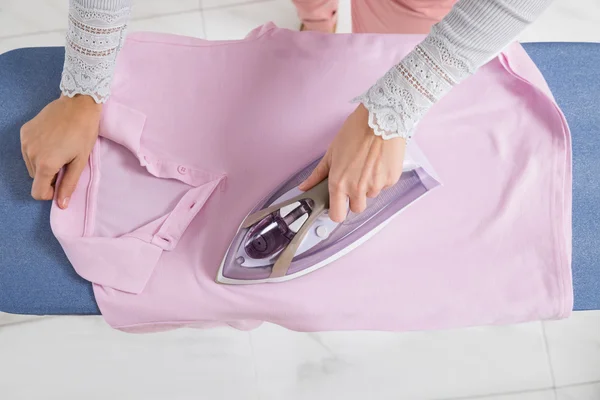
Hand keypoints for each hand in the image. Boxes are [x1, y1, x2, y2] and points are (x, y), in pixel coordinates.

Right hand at [20, 95, 101, 208]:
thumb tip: (61, 205)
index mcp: (45, 164)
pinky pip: (28, 150)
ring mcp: (25, 142)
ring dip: (43, 164)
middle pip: (36, 178)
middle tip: (65, 163)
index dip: (50, 193)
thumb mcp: (80, 161)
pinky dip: (38, 151)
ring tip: (60, 150)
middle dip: (49, 176)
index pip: (37, 192)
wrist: (77, 104)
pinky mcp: (24, 132)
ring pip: (31, 165)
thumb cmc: (83, 133)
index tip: (61, 184)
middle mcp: (30, 154)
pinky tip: (52, 140)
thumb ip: (69, 184)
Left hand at [299, 104, 405, 222]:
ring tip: (368, 164)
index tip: (337, 205)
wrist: (381, 118)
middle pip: (357, 208)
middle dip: (355, 199)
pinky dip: (381, 177)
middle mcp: (357, 189)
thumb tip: (304, 187)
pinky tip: (379, 161)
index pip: (337, 215)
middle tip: (354, 180)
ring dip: (369, 186)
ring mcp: (376, 185)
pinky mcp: (391, 179)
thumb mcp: (331, 152)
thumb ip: (318, 174)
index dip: (337, 212)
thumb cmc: (355, 131)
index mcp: (339, 183)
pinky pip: (384, 186)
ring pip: (371, 195)